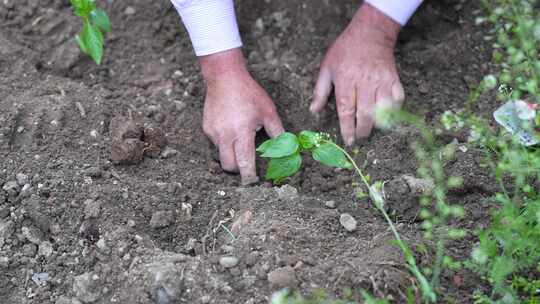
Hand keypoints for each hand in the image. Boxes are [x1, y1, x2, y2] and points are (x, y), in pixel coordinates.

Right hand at [200, 49, 283, 184]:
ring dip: (231, 155)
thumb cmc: (249, 94)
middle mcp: (224, 135)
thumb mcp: (268, 112)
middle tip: (248, 166)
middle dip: (238, 169)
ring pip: (221, 155)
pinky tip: (232, 129)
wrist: (224, 77)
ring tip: (241, 141)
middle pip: (228, 165)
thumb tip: (287, 149)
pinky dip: (225, 143)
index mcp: (241, 132)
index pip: (244, 162)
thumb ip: (277, 133)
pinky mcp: (206, 129)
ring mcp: (213, 132)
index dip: (249, 175)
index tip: (253, 182)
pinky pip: (216, 143)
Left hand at [310, 3, 404, 145]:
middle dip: (362, 130)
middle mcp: (365, 82)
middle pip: (366, 113)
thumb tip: (313, 111)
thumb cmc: (345, 50)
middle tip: (358, 137)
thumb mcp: (327, 67)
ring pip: (383, 109)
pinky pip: (397, 100)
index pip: (346, 110)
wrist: (370, 33)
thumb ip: (320, 91)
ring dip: (378, 123)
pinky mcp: (394, 79)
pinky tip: (386, 116)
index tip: (348, 140)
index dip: (347, 128)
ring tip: (370, 129)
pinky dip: (393, 111)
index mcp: (346, 80)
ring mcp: (382, 81)